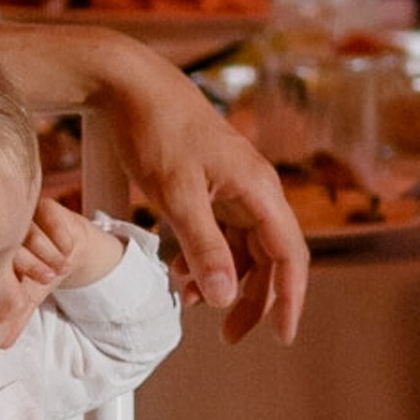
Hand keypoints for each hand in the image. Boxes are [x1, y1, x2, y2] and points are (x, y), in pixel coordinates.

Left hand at [14, 192, 124, 304]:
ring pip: (30, 229)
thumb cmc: (44, 269)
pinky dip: (59, 235)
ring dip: (46, 251)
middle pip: (10, 243)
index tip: (30, 294)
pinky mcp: (44, 206)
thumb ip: (18, 315)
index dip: (10, 278)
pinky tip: (68, 249)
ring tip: (60, 267)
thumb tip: (3, 344)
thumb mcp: (32, 294)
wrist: (71, 249)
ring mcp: (24, 217)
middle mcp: (6, 233)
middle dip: (31, 263)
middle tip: (47, 278)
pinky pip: (49, 215)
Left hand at [74, 42, 307, 346]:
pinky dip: (204, 257)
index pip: (290, 256)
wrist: (129, 83)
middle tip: (228, 336)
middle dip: (252, 299)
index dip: (289, 299)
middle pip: (269, 258)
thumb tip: (226, 298)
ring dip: (223, 279)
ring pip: (243, 247)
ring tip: (189, 301)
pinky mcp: (211, 184)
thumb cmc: (154, 131)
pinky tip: (177, 273)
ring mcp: (234, 186)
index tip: (282, 337)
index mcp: (259, 189)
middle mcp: (255, 189)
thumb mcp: (176, 195)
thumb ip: (203, 248)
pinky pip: (220, 231)